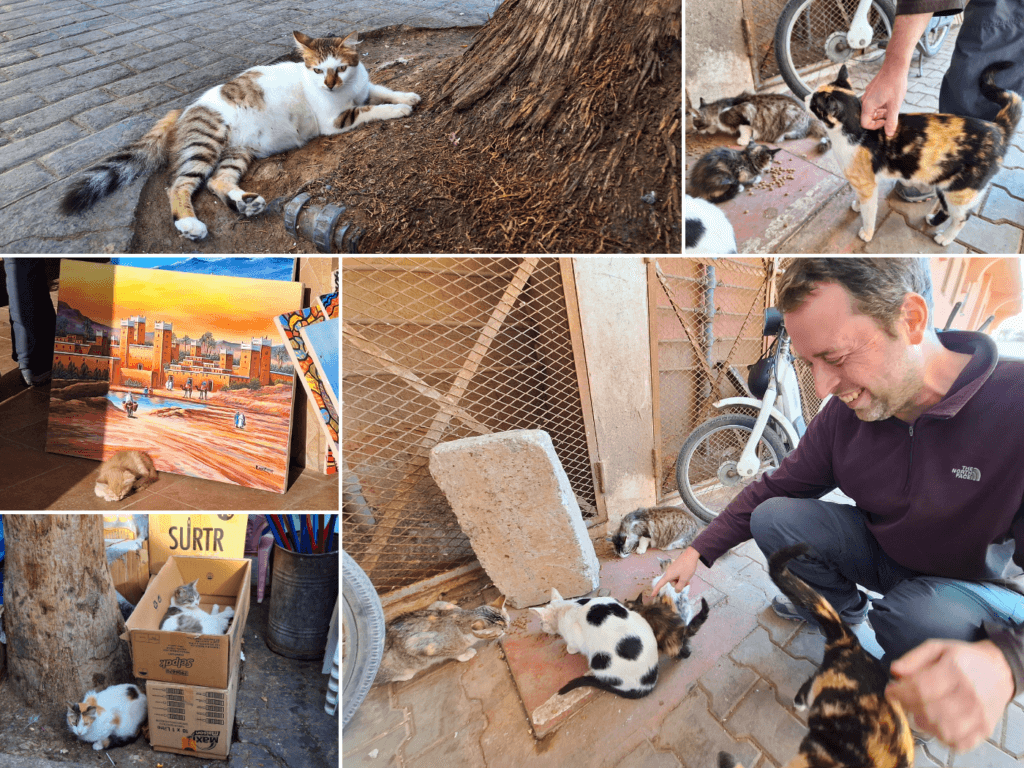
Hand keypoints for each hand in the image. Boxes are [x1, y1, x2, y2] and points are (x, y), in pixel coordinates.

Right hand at [651, 546, 700, 596]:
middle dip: (679, 584)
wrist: (691, 554)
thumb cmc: (688, 566)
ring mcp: (672, 570)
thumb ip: (680, 587)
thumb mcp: (685, 579)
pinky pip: (677, 576)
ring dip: (681, 581)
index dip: (656, 590)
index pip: (660, 584)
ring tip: (688, 578)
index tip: (652, 595)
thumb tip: (676, 591)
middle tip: (687, 582)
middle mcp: (669, 572)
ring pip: (675, 580)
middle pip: (672, 583)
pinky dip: (681, 578)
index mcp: (669, 575)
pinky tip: (687, 576)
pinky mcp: (676, 568)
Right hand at [860, 63, 906, 136]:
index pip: (865, 124)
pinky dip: (882, 103)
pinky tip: (890, 97)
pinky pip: (874, 102)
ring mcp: (868, 95)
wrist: (895, 66)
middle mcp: (865, 101)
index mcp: (868, 106)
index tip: (886, 121)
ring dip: (882, 110)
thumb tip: (889, 134)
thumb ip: (891, 121)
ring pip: (872, 109)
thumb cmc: (894, 84)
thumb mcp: (895, 105)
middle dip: (880, 117)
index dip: (876, 126)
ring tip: (892, 104)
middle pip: (869, 117)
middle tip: (891, 112)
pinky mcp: (872, 90)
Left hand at [885, 639, 1014, 751]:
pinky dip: (943, 737)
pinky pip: (957, 743)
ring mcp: (979, 715)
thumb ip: (913, 658)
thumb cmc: (964, 659)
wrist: (1000, 671)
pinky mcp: (984, 730)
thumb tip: (894, 672)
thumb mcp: (938, 648)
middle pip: (929, 711)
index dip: (900, 693)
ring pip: (942, 731)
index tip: (890, 691)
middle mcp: (970, 695)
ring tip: (921, 710)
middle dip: (908, 707)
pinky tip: (938, 723)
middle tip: (904, 700)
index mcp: (956, 670)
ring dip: (924, 722)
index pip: (921, 688)